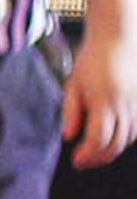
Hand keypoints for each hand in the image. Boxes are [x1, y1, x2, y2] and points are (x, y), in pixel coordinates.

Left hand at [66, 28, 135, 169]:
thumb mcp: (73, 84)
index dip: (88, 155)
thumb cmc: (92, 60)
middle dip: (99, 157)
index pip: (98, 139)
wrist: (119, 37)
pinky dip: (126, 138)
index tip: (76, 159)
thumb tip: (69, 137)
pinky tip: (112, 140)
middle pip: (116, 143)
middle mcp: (124, 104)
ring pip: (129, 138)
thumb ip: (71, 111)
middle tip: (83, 161)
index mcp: (103, 101)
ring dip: (113, 150)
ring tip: (95, 153)